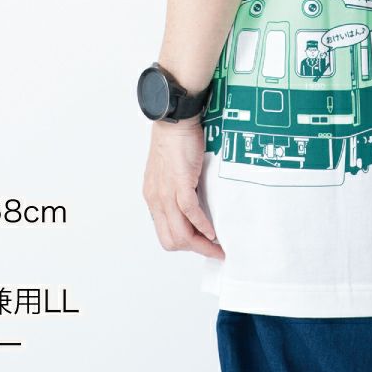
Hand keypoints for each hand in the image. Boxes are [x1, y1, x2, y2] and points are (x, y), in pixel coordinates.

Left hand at [142, 119, 223, 259]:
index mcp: (154, 197)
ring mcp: (166, 193)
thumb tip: (194, 207)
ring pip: (179, 233)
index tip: (203, 245)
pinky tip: (213, 231)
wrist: (174, 121)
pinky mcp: (179, 183)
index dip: (185, 243)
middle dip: (194, 250)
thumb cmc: (177, 141)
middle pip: (171, 240)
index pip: (166, 233)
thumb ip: (178, 191)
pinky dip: (203, 227)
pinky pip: (190, 213)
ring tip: (217, 247)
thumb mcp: (172, 172)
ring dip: (201, 244)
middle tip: (214, 251)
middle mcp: (156, 199)